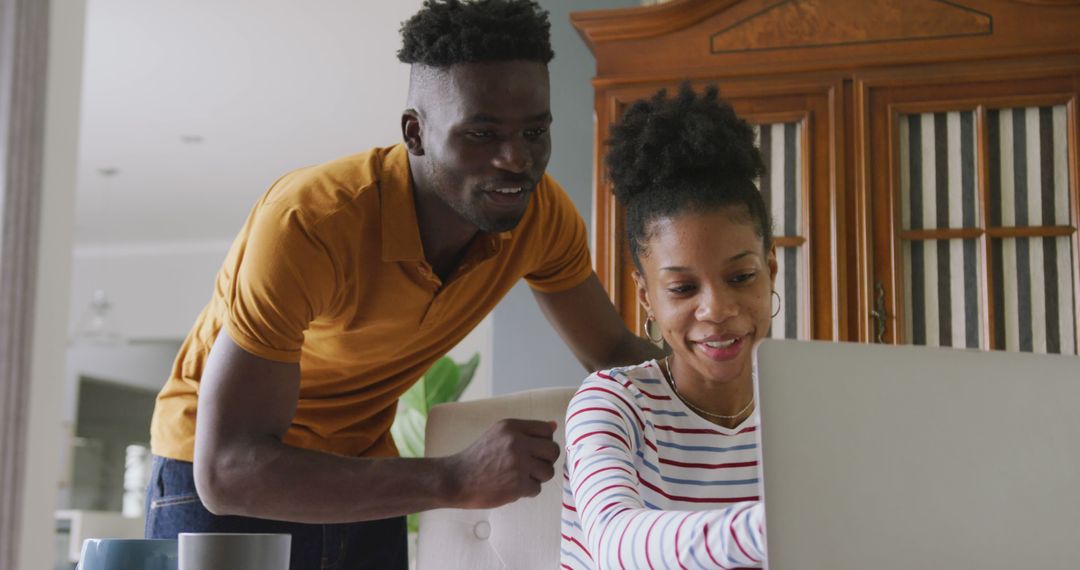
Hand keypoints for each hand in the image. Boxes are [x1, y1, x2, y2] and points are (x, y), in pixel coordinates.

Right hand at [444, 419, 559, 508]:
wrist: (455, 480)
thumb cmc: (478, 458)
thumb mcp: (498, 435)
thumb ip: (526, 432)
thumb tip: (554, 426)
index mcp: (511, 426)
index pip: (547, 431)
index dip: (543, 443)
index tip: (532, 452)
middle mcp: (516, 441)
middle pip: (553, 451)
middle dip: (545, 461)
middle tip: (529, 467)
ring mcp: (518, 463)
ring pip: (549, 471)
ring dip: (537, 478)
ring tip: (518, 477)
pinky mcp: (517, 484)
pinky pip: (537, 489)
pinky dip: (526, 492)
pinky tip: (510, 487)